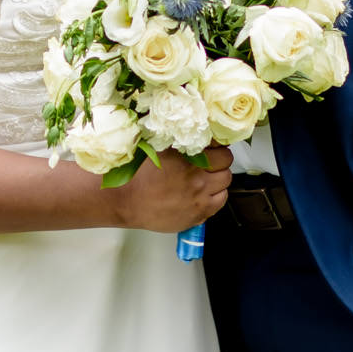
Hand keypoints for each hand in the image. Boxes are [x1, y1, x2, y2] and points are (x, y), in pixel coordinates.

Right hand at [115, 146, 233, 233]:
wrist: (126, 200)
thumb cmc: (139, 174)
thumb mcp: (160, 148)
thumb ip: (181, 142)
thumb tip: (198, 134)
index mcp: (190, 161)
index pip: (223, 154)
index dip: (218, 151)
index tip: (213, 151)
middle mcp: (198, 181)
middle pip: (226, 171)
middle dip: (220, 166)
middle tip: (210, 166)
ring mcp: (199, 201)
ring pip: (225, 189)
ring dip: (218, 183)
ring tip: (205, 181)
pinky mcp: (196, 217)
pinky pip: (217, 206)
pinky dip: (213, 199)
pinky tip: (201, 195)